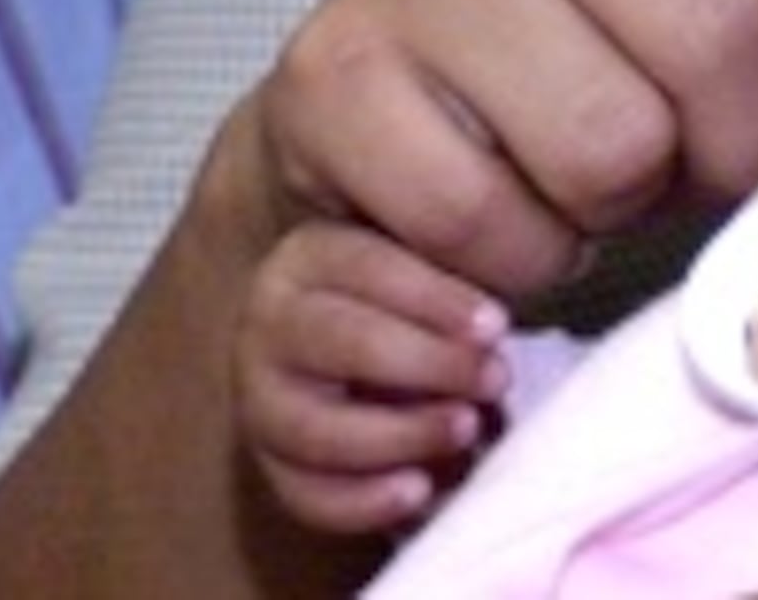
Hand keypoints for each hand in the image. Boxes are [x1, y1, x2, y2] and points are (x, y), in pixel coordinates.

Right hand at [237, 221, 509, 537]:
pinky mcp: (274, 466)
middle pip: (340, 341)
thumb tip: (491, 330)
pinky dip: (365, 502)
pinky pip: (308, 496)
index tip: (496, 326)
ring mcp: (262, 399)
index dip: (434, 299)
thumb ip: (450, 279)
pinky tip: (420, 490)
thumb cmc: (407, 306)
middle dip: (426, 363)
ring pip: (315, 427)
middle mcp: (272, 323)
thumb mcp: (423, 267)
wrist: (362, 358)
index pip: (366, 267)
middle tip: (495, 377)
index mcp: (310, 256)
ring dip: (400, 435)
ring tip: (466, 429)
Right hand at [244, 0, 757, 306]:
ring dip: (619, 205)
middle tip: (710, 173)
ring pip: (608, 140)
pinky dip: (518, 254)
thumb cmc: (591, 58)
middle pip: (719, 31)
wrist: (379, 116)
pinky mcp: (334, 71)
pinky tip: (501, 203)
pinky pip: (491, 217)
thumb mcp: (726, 9)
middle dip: (744, 147)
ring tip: (585, 172)